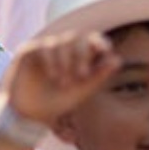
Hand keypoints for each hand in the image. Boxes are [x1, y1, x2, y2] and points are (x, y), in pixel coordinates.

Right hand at [5, 31, 120, 126]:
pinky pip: (45, 47)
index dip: (99, 42)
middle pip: (77, 38)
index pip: (92, 41)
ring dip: (66, 62)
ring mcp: (46, 48)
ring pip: (61, 42)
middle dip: (82, 54)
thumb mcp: (82, 90)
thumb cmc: (58, 101)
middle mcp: (63, 50)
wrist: (30, 112)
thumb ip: (98, 75)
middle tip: (82, 75)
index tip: (104, 50)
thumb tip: (118, 60)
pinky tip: (53, 77)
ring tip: (63, 83)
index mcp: (79, 58)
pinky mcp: (30, 50)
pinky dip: (52, 61)